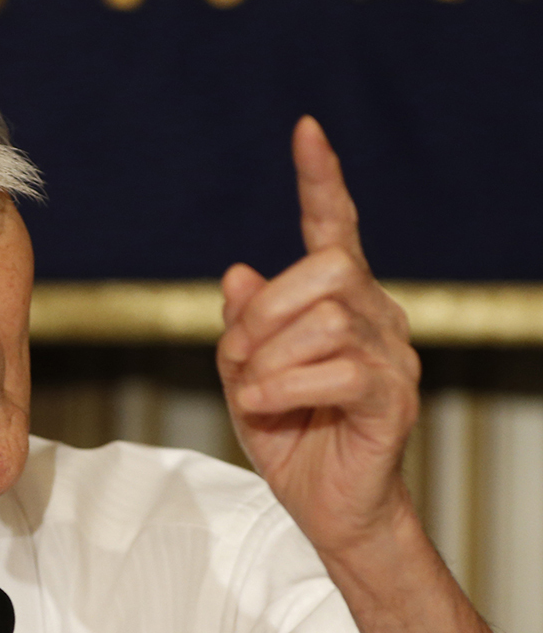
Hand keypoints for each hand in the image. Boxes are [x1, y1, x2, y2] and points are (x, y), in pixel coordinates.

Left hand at [216, 116, 421, 554]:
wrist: (325, 502)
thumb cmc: (287, 431)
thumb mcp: (245, 370)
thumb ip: (243, 322)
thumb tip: (239, 271)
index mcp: (339, 299)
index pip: (335, 227)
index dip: (321, 179)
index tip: (306, 130)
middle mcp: (375, 314)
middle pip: (326, 268)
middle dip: (264, 310)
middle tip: (238, 356)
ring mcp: (392, 354)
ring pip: (323, 319)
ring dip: (266, 357)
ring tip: (252, 391)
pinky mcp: (393, 396)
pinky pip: (337, 369)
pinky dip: (281, 385)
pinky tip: (261, 404)